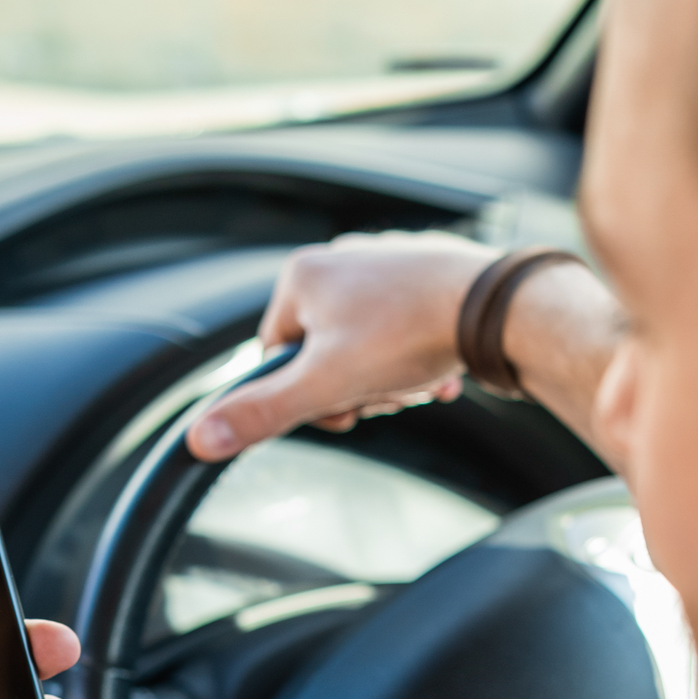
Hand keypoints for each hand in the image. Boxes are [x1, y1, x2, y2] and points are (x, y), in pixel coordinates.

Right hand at [186, 230, 494, 459]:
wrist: (499, 308)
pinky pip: (408, 331)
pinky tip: (443, 372)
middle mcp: (342, 258)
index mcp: (303, 275)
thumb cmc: (410, 336)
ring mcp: (388, 263)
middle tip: (387, 395)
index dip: (304, 395)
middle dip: (356, 388)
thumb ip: (262, 412)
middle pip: (325, 353)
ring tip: (419, 379)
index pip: (275, 353)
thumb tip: (199, 439)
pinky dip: (421, 359)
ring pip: (370, 347)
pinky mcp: (429, 275)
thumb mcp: (325, 385)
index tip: (341, 411)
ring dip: (391, 379)